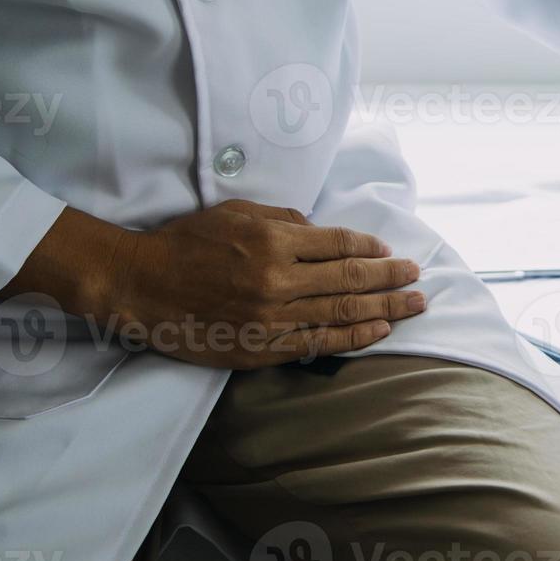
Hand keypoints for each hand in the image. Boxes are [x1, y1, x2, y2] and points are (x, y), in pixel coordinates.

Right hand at [7, 201, 424, 368]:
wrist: (140, 287)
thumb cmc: (185, 243)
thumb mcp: (235, 212)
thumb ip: (284, 220)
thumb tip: (323, 231)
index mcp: (273, 242)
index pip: (340, 245)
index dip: (371, 247)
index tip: (389, 250)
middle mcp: (279, 281)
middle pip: (352, 279)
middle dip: (392, 279)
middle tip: (418, 278)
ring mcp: (272, 318)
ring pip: (343, 313)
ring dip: (386, 309)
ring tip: (415, 306)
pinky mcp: (261, 348)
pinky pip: (318, 343)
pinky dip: (354, 337)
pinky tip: (379, 331)